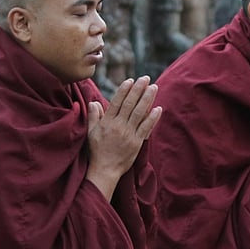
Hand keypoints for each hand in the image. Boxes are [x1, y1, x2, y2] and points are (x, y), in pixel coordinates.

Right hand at [85, 76, 162, 199]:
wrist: (104, 169)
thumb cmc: (96, 151)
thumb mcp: (91, 132)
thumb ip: (94, 116)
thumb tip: (93, 102)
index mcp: (107, 122)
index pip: (117, 101)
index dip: (124, 90)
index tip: (131, 80)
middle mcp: (118, 125)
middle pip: (130, 104)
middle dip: (138, 89)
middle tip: (146, 78)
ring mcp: (128, 134)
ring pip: (140, 113)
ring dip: (147, 99)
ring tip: (154, 87)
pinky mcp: (137, 142)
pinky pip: (146, 128)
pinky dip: (153, 118)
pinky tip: (158, 108)